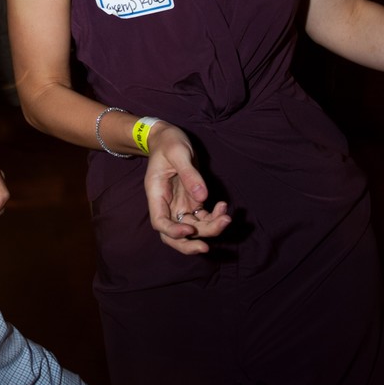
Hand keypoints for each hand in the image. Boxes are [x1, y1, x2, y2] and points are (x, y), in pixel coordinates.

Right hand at [144, 123, 231, 254]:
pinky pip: (203, 218)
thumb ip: (189, 174)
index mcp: (157, 194)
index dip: (173, 231)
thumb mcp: (178, 152)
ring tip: (226, 218)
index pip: (160, 222)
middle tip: (207, 247)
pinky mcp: (192, 202)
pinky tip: (223, 206)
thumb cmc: (169, 142)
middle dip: (189, 244)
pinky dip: (214, 218)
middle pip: (174, 235)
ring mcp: (180, 205)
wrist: (169, 138)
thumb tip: (202, 197)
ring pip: (192, 228)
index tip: (190, 229)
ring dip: (209, 230)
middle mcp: (167, 205)